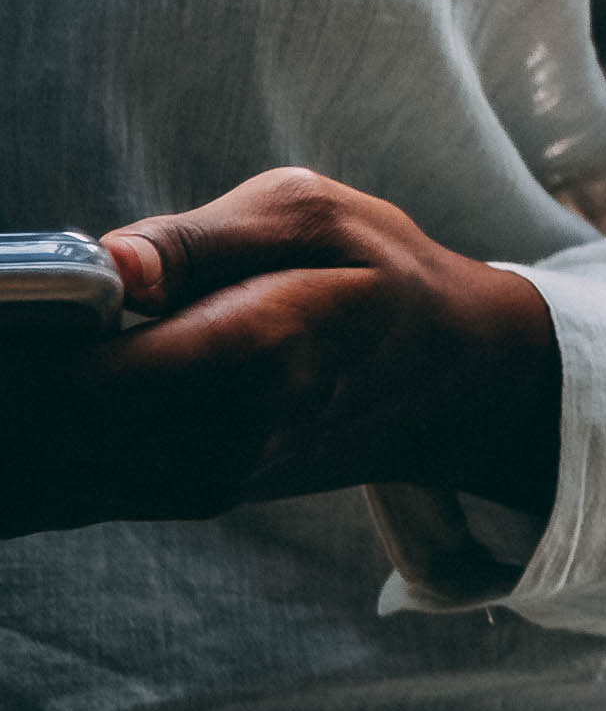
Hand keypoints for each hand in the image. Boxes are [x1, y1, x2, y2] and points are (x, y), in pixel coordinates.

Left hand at [0, 170, 560, 539]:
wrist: (456, 377)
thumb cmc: (379, 276)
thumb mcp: (311, 213)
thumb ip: (196, 236)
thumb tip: (101, 266)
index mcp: (258, 350)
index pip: (85, 378)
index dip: (22, 347)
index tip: (13, 309)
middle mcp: (226, 436)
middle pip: (50, 433)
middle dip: (13, 381)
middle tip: (14, 324)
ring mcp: (204, 480)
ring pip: (50, 470)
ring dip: (20, 422)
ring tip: (22, 355)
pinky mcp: (185, 497)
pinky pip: (68, 491)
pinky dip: (32, 456)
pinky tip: (29, 411)